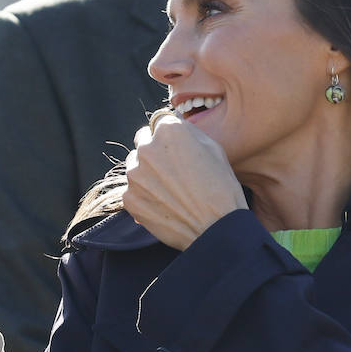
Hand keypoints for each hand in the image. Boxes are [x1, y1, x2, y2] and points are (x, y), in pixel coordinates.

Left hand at [121, 115, 247, 250]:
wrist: (216, 228)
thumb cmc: (221, 187)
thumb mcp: (213, 148)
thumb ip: (188, 131)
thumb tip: (174, 125)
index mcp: (168, 131)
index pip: (160, 123)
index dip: (170, 136)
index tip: (178, 149)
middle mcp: (146, 149)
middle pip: (143, 142)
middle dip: (155, 151)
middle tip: (173, 171)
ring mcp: (135, 175)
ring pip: (135, 166)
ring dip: (147, 173)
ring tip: (170, 190)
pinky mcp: (129, 199)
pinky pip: (133, 191)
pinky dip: (144, 196)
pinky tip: (164, 205)